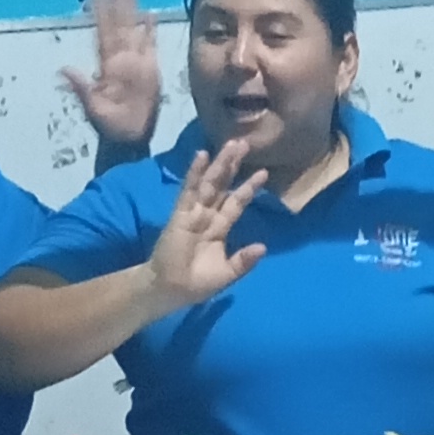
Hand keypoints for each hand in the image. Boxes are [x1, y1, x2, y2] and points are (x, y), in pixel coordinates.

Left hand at [60, 0, 164, 150]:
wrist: (129, 139)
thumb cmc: (109, 126)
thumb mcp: (92, 109)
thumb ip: (81, 88)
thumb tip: (64, 69)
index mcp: (106, 66)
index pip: (103, 34)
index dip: (100, 15)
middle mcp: (120, 59)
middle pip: (119, 25)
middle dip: (118, 3)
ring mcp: (136, 63)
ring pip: (134, 30)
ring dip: (133, 10)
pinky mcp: (151, 71)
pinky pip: (151, 46)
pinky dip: (150, 31)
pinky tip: (150, 16)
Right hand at [142, 140, 268, 310]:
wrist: (170, 291)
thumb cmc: (196, 283)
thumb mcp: (226, 274)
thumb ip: (243, 261)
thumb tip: (263, 246)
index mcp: (219, 228)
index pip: (235, 203)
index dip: (248, 188)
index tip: (263, 172)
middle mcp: (207, 216)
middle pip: (222, 186)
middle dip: (233, 165)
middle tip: (245, 142)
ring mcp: (192, 213)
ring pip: (209, 184)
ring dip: (220, 164)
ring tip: (232, 144)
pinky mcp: (180, 215)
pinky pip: (189, 192)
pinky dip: (195, 174)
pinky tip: (202, 156)